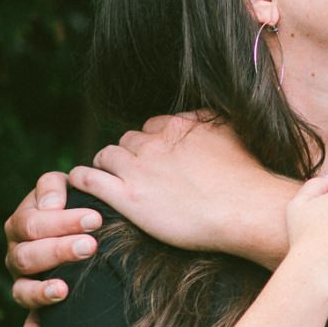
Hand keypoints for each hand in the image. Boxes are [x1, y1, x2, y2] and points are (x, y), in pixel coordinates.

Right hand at [4, 171, 105, 326]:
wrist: (89, 229)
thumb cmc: (78, 203)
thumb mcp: (68, 188)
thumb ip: (54, 188)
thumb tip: (51, 204)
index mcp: (22, 224)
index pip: (32, 223)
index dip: (61, 221)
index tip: (95, 219)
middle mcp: (17, 255)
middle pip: (27, 256)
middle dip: (58, 251)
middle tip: (89, 246)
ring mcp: (23, 283)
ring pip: (21, 291)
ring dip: (42, 291)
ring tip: (64, 289)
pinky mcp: (35, 308)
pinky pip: (28, 325)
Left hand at [67, 113, 286, 261]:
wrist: (244, 209)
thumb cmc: (246, 177)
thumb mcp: (232, 132)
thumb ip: (210, 121)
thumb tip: (202, 117)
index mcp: (178, 126)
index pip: (152, 127)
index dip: (152, 144)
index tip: (156, 158)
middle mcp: (155, 142)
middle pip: (128, 140)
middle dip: (130, 155)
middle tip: (136, 174)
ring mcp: (139, 169)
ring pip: (106, 155)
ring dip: (106, 165)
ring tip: (108, 178)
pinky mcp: (127, 196)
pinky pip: (89, 179)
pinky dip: (82, 179)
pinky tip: (80, 184)